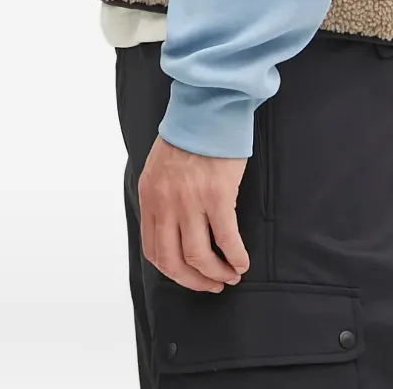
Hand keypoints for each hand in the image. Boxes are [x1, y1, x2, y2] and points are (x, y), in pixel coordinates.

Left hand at [138, 134, 250, 291]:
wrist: (208, 107)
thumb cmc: (189, 133)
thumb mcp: (160, 166)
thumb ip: (161, 197)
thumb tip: (172, 227)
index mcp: (150, 196)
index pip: (153, 250)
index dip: (172, 271)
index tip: (189, 276)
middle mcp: (166, 203)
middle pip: (173, 261)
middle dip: (194, 281)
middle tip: (212, 285)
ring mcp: (190, 201)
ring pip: (198, 255)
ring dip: (216, 273)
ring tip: (230, 275)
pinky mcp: (217, 196)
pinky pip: (226, 238)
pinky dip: (235, 256)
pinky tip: (242, 262)